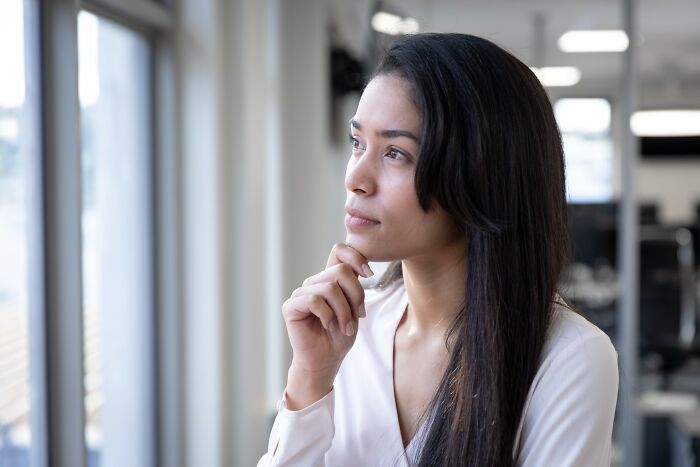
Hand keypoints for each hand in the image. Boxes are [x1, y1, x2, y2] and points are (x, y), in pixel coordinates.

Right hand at [282, 242, 373, 408]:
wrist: (326, 360)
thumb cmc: (340, 335)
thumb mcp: (355, 308)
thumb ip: (354, 287)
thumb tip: (363, 270)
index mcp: (329, 279)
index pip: (339, 251)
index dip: (356, 257)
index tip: (369, 274)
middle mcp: (314, 283)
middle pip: (340, 272)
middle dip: (355, 295)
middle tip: (358, 316)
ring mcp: (301, 293)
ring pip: (329, 288)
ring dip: (344, 311)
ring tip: (346, 327)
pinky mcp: (291, 306)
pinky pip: (314, 301)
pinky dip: (328, 315)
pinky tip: (329, 326)